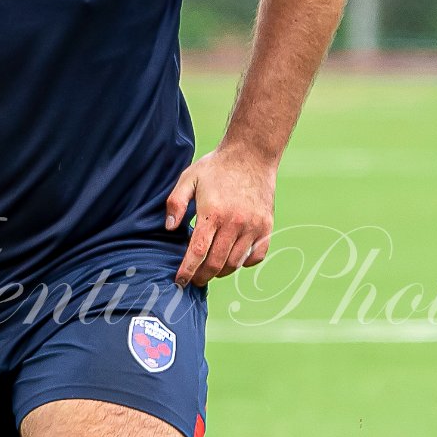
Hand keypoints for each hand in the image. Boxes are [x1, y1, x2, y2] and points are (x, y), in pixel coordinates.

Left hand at [164, 145, 276, 286]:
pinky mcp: (266, 226)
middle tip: (195, 279)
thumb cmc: (216, 167)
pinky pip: (256, 256)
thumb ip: (176, 203)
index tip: (180, 282)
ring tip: (211, 269)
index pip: (198, 252)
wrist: (252, 154)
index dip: (187, 270)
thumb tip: (170, 228)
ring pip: (236, 263)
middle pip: (216, 263)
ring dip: (221, 271)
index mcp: (213, 213)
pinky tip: (234, 258)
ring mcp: (253, 226)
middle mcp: (235, 223)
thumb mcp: (189, 178)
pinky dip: (245, 263)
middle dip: (202, 276)